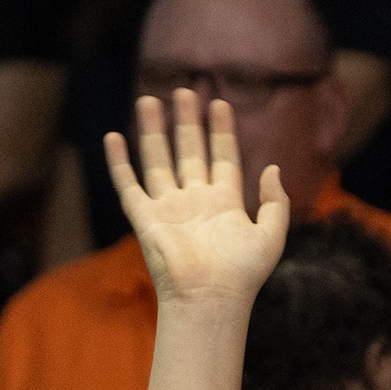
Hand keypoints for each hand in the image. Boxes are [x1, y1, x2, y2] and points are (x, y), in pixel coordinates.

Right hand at [103, 94, 289, 310]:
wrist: (210, 298)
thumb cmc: (242, 274)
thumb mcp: (271, 236)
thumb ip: (276, 202)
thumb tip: (273, 169)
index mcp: (225, 202)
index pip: (223, 156)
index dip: (221, 130)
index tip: (220, 103)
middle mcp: (195, 200)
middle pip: (189, 151)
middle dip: (187, 121)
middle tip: (185, 91)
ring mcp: (169, 208)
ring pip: (158, 160)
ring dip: (153, 130)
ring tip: (150, 100)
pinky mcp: (145, 218)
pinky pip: (129, 184)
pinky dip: (119, 162)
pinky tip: (114, 137)